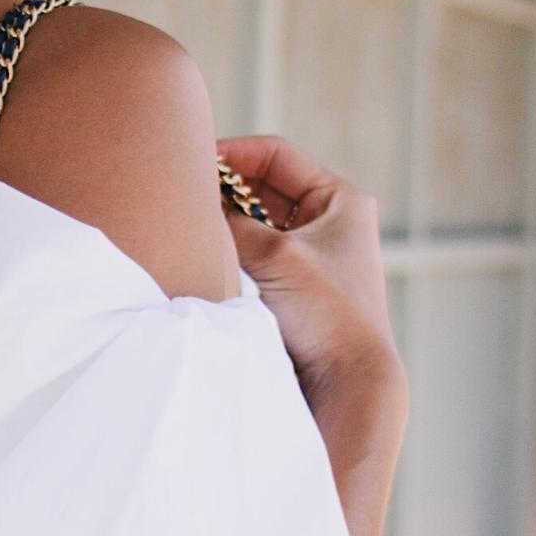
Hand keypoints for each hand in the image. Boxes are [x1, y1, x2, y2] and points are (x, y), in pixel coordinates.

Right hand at [216, 135, 404, 404]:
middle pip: (264, 189)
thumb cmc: (327, 313)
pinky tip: (209, 259)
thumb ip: (231, 223)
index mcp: (342, 200)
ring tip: (194, 229)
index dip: (234, 154)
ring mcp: (315, 257)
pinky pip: (257, 256)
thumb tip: (193, 205)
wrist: (349, 381)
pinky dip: (233, 253)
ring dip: (227, 226)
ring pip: (258, 225)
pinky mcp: (299, 288)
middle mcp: (331, 223)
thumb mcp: (274, 255)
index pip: (277, 155)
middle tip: (186, 197)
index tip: (194, 163)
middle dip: (226, 192)